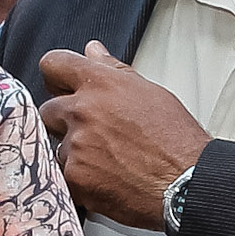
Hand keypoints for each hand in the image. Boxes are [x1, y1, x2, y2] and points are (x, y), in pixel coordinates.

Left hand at [37, 43, 208, 230]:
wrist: (186, 185)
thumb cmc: (177, 142)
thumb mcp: (150, 94)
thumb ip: (114, 71)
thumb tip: (93, 51)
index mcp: (101, 84)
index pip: (54, 65)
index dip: (57, 77)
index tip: (60, 86)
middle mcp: (83, 111)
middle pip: (48, 109)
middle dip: (64, 120)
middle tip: (92, 133)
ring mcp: (75, 145)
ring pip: (57, 146)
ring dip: (74, 153)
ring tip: (107, 161)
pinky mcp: (73, 177)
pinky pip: (63, 174)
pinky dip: (79, 179)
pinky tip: (105, 180)